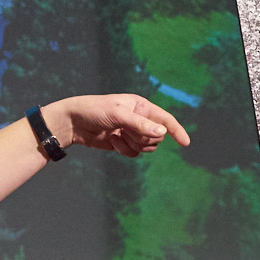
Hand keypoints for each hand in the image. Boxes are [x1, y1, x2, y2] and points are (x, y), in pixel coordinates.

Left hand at [48, 94, 190, 157]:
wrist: (73, 123)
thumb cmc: (94, 111)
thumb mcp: (118, 115)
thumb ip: (141, 124)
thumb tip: (162, 133)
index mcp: (142, 106)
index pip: (166, 119)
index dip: (177, 130)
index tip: (186, 143)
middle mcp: (140, 119)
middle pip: (157, 137)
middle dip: (142, 138)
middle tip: (125, 131)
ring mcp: (132, 132)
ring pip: (147, 147)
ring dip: (133, 144)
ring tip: (117, 135)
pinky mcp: (124, 143)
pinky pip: (135, 153)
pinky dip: (124, 150)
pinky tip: (111, 140)